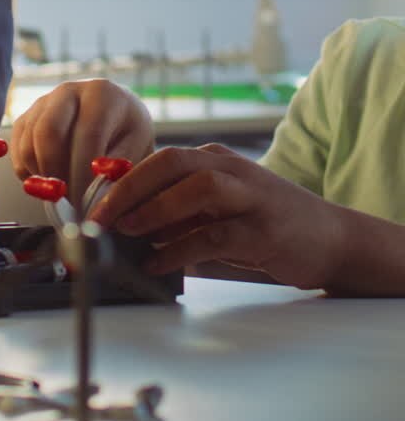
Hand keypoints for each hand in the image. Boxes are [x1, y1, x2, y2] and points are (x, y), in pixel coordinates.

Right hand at [10, 80, 153, 205]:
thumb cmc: (127, 134)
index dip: (84, 174)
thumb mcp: (136, 148)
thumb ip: (117, 172)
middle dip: (57, 175)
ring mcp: (42, 103)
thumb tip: (95, 200)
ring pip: (29, 145)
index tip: (86, 204)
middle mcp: (68, 91)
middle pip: (48, 133)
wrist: (114, 118)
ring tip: (65, 193)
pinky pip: (18, 152)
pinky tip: (51, 183)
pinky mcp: (25, 119)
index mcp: (101, 94)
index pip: (88, 135)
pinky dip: (30, 175)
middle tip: (70, 203)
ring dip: (43, 178)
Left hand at [90, 142, 346, 290]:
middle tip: (99, 217)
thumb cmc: (263, 224)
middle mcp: (231, 169)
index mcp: (214, 159)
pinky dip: (181, 249)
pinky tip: (157, 262)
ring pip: (197, 188)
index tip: (90, 202)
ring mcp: (250, 197)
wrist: (329, 238)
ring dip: (156, 209)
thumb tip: (124, 225)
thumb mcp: (216, 210)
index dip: (121, 179)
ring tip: (126, 231)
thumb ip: (177, 212)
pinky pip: (216, 235)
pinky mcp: (263, 229)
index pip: (160, 157)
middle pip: (173, 162)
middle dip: (129, 188)